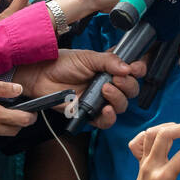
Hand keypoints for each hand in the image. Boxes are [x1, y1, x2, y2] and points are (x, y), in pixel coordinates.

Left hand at [14, 49, 145, 129]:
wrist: (41, 76)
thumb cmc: (61, 63)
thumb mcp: (87, 57)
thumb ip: (108, 61)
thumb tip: (127, 68)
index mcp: (110, 69)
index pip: (132, 71)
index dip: (138, 70)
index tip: (136, 68)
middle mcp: (108, 84)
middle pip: (131, 90)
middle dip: (128, 86)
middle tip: (117, 80)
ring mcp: (100, 100)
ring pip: (121, 106)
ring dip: (118, 99)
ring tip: (105, 90)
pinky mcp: (90, 114)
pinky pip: (106, 122)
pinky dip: (109, 117)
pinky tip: (105, 110)